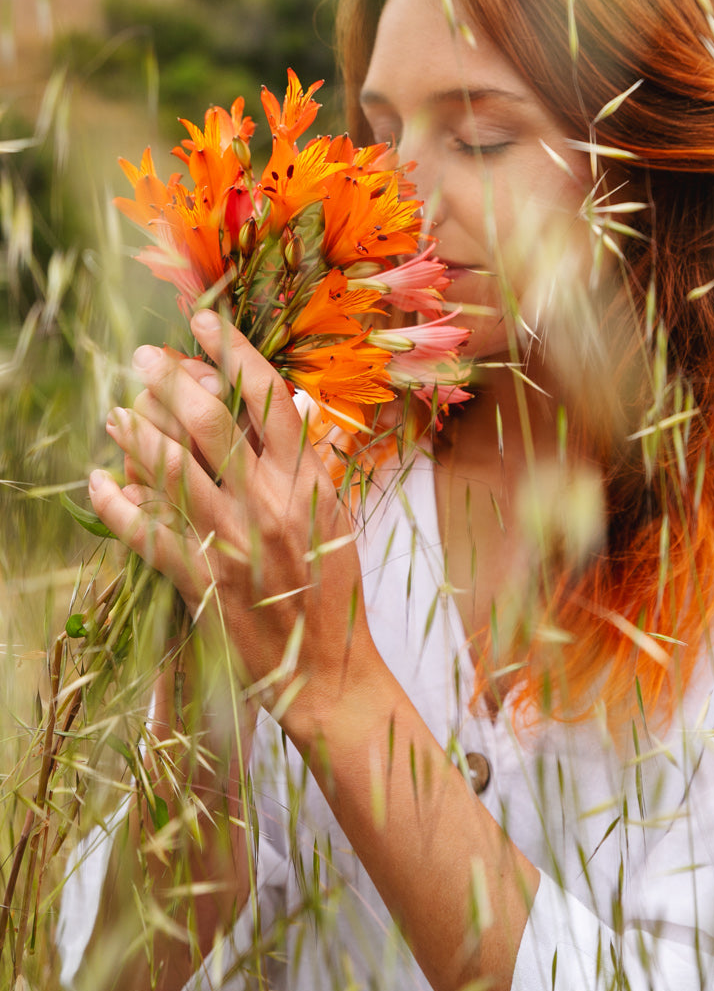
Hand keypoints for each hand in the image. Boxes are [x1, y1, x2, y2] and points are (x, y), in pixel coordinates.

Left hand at [89, 311, 374, 741]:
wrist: (328, 668)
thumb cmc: (334, 588)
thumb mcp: (336, 515)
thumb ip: (314, 461)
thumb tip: (295, 408)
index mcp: (307, 481)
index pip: (268, 399)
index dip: (234, 354)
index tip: (206, 322)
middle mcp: (269, 503)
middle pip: (211, 422)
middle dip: (171, 379)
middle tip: (143, 356)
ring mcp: (233, 542)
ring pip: (172, 470)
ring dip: (137, 433)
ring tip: (115, 411)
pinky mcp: (203, 580)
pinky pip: (149, 534)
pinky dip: (119, 505)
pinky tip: (100, 481)